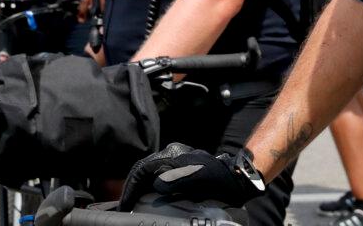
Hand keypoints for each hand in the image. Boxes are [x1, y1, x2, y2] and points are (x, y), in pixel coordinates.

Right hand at [119, 144, 264, 210]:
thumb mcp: (199, 177)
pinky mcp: (180, 169)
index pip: (142, 169)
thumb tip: (157, 184)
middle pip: (143, 171)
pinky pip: (158, 178)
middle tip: (126, 206)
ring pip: (150, 174)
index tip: (125, 204)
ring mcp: (176, 161)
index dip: (131, 187)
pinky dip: (149, 189)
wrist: (237, 176)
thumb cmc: (220, 177)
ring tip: (133, 205)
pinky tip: (147, 200)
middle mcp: (171, 154)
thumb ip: (177, 179)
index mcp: (172, 155)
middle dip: (132, 188)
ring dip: (140, 189)